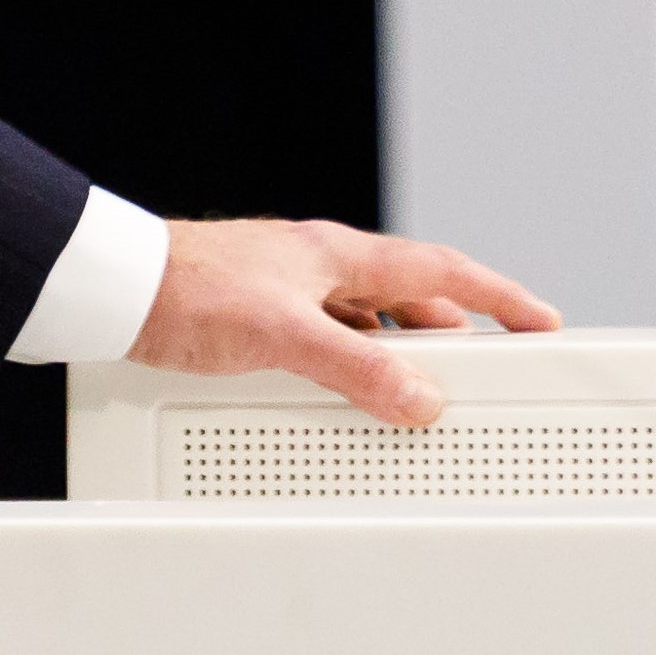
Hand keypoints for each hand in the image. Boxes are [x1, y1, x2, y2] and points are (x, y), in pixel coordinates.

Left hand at [129, 217, 560, 428]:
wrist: (114, 289)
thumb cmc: (186, 290)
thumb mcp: (283, 335)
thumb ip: (355, 369)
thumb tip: (421, 399)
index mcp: (337, 255)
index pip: (440, 271)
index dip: (497, 297)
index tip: (541, 321)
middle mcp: (319, 267)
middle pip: (408, 299)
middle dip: (454, 335)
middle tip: (489, 370)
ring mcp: (289, 289)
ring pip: (368, 323)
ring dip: (400, 357)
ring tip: (422, 399)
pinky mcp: (259, 316)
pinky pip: (330, 342)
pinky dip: (353, 369)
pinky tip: (346, 399)